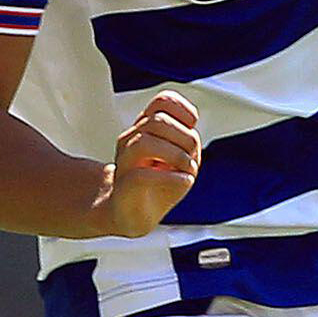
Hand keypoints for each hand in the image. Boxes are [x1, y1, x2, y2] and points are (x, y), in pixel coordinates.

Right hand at [98, 91, 198, 237]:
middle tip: (191, 159)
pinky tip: (184, 182)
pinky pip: (142, 175)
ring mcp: (124, 162)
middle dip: (185, 139)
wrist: (130, 214)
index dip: (184, 110)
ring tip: (187, 170)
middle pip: (158, 122)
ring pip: (145, 143)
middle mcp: (131, 140)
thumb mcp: (179, 160)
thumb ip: (187, 142)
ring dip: (177, 156)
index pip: (163, 102)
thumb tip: (192, 137)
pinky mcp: (123, 186)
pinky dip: (171, 179)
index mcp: (144, 128)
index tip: (193, 128)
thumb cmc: (157, 187)